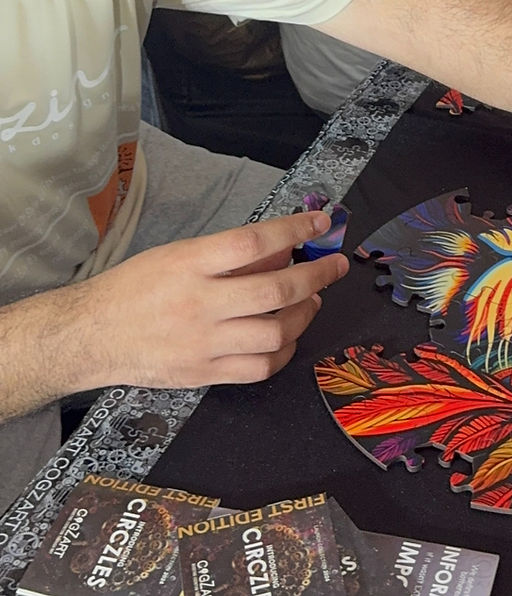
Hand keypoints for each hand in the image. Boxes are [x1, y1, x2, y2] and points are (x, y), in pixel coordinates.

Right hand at [79, 212, 347, 390]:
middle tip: (334, 266)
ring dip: (304, 314)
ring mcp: (202, 343)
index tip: (320, 222)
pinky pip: (259, 367)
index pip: (253, 242)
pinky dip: (284, 351)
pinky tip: (288, 336)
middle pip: (275, 289)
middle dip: (316, 275)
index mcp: (189, 263)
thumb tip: (282, 250)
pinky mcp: (203, 374)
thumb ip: (228, 254)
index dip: (294, 230)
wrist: (91, 335)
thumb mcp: (178, 254)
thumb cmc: (135, 287)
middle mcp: (199, 303)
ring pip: (275, 332)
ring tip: (311, 300)